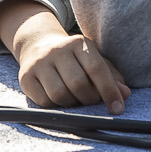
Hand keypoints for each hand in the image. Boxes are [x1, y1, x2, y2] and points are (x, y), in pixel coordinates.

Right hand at [10, 9, 128, 111]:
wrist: (38, 46)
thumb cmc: (74, 59)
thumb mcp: (94, 60)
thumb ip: (111, 77)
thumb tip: (125, 94)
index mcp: (79, 43)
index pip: (97, 69)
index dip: (109, 90)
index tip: (118, 108)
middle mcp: (58, 50)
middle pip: (78, 84)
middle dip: (89, 99)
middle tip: (91, 101)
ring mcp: (40, 63)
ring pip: (59, 94)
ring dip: (72, 105)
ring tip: (75, 100)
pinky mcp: (26, 78)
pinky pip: (44, 101)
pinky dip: (56, 107)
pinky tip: (59, 100)